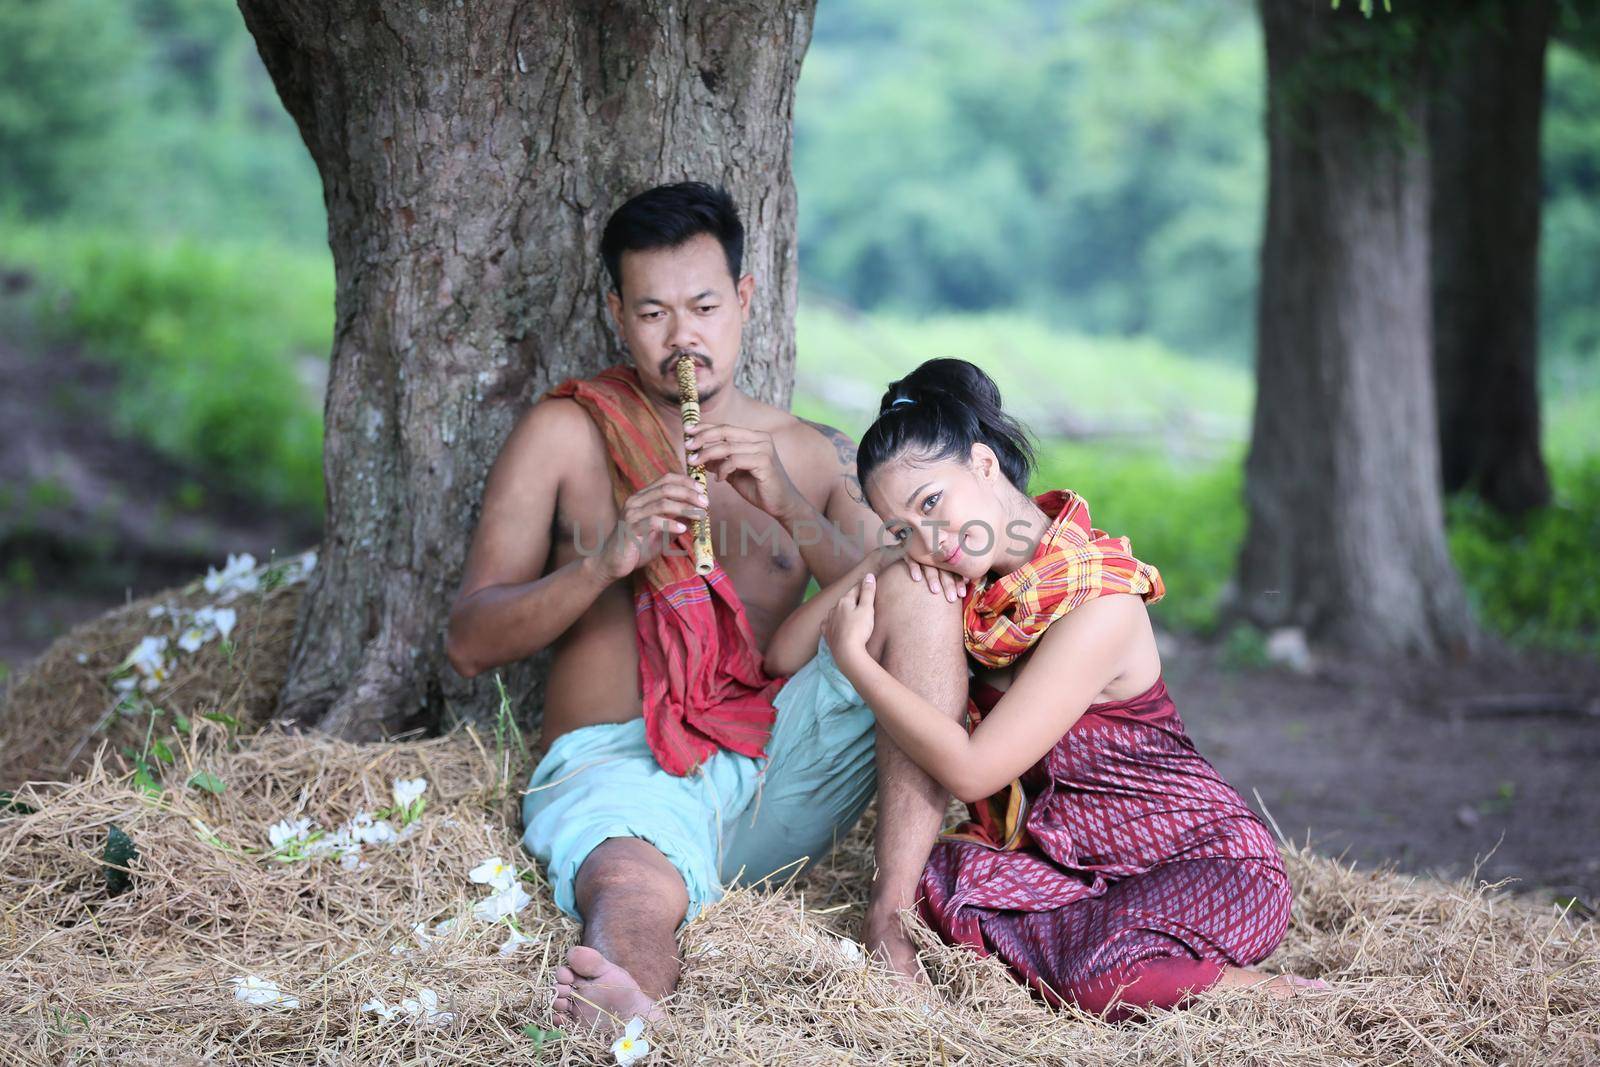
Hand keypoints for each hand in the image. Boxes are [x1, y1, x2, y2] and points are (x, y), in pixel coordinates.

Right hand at [592, 473, 708, 581]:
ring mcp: (631, 514)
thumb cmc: (637, 548)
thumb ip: (676, 522)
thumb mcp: (662, 533)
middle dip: (689, 494)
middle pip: (666, 488)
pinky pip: (653, 521)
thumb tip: (697, 515)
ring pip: (662, 503)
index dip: (686, 481)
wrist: (613, 564)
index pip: (666, 479)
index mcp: (642, 497)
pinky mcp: (630, 528)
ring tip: (700, 515)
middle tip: (706, 503)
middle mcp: (636, 501)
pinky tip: (682, 528)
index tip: (702, 489)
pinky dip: (670, 523)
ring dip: (685, 508)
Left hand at [685, 422, 806, 520]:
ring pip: (727, 447)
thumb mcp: (734, 473)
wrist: (782, 505)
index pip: (726, 427)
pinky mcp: (764, 461)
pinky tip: (720, 480)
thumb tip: (699, 455)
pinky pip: (735, 461)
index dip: (705, 428)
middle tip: (688, 446)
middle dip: (702, 438)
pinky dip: (723, 470)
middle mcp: (761, 438)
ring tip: (696, 464)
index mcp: (755, 437)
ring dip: (707, 455)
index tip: (688, 431)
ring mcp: (764, 449)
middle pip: (725, 432)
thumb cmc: (759, 488)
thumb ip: (720, 462)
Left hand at [823, 571, 877, 659]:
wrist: (847, 653)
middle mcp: (833, 609)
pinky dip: (834, 623)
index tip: (870, 584)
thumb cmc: (859, 630)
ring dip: (843, 611)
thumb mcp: (867, 609)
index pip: (855, 589)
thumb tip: (868, 575)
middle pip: (846, 600)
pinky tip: (835, 625)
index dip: (864, 587)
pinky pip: (829, 624)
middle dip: (853, 599)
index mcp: (844, 601)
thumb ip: (868, 592)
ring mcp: (829, 622)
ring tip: (851, 613)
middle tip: (862, 599)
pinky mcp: (827, 634)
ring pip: (836, 612)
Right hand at [901, 556, 968, 602]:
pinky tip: (917, 578)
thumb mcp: (944, 563)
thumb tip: (967, 580)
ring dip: (933, 578)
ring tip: (936, 591)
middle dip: (948, 584)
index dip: (958, 582)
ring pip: (929, 566)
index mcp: (946, 559)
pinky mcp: (909, 553)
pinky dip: (914, 567)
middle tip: (952, 599)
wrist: (915, 541)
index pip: (954, 570)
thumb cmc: (932, 559)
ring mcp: (922, 554)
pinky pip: (911, 559)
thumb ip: (955, 570)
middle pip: (943, 570)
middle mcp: (935, 556)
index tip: (962, 594)